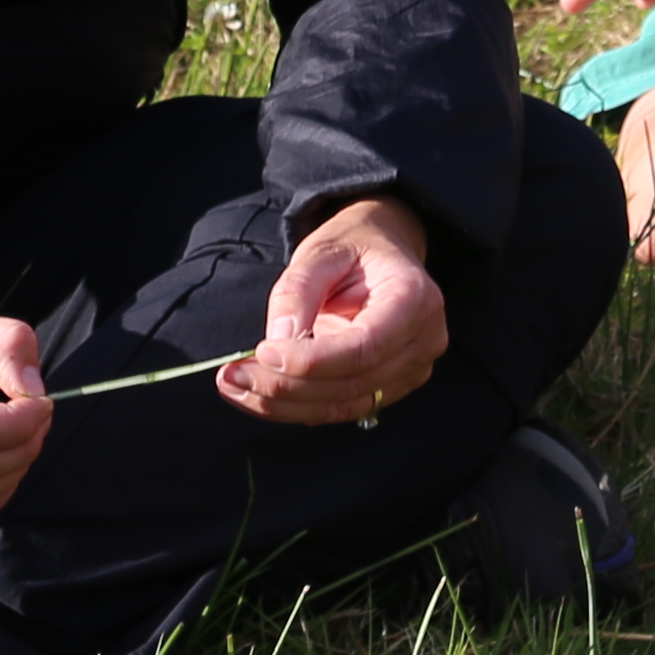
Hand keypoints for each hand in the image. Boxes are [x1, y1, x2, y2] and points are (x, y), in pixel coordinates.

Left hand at [227, 196, 445, 424]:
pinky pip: (340, 407)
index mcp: (414, 298)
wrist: (381, 252)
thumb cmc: (353, 246)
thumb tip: (279, 339)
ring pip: (343, 404)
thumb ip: (299, 290)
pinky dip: (294, 406)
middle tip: (231, 375)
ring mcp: (412, 369)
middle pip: (352, 383)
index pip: (364, 347)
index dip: (312, 360)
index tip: (263, 352)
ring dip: (283, 404)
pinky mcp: (390, 387)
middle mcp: (423, 340)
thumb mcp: (322, 251)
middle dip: (286, 386)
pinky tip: (256, 393)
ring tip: (235, 386)